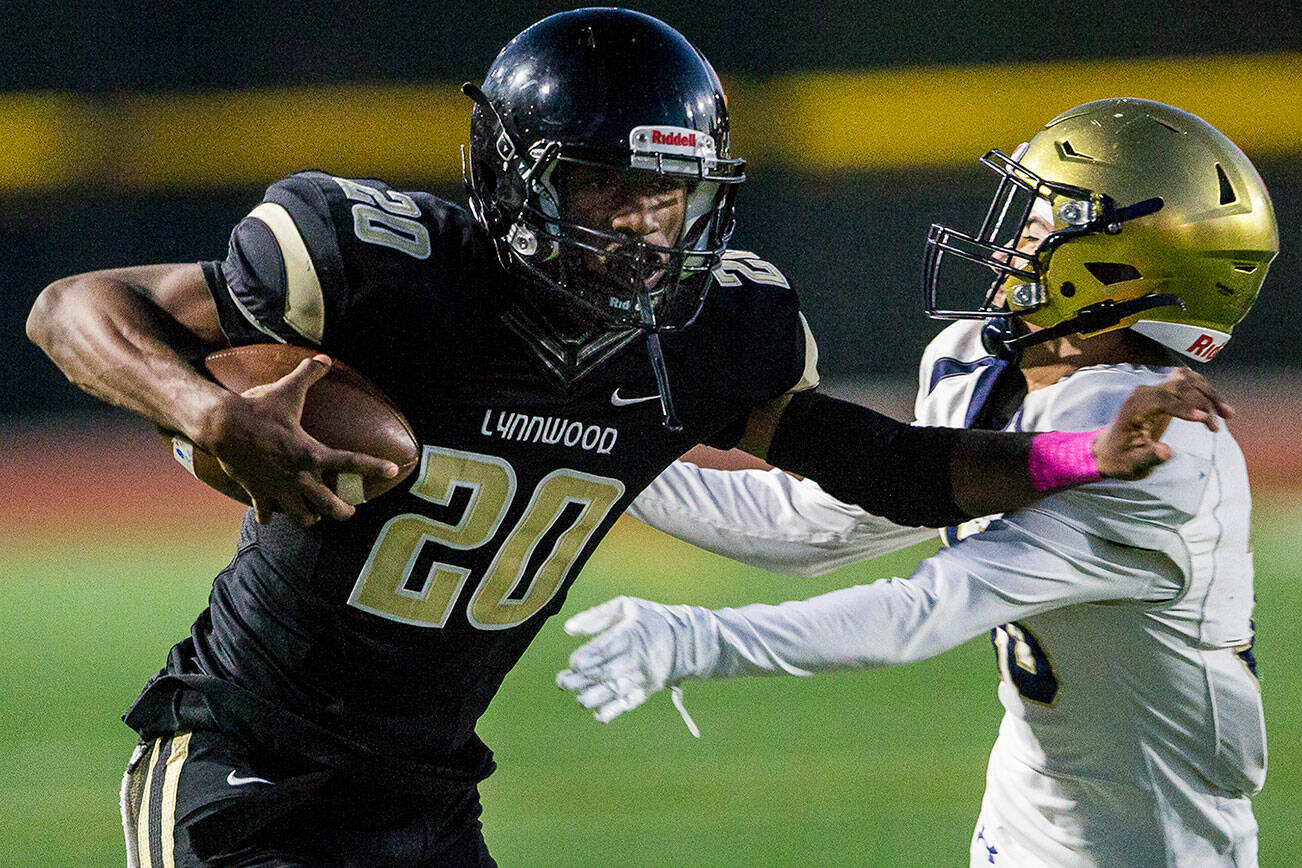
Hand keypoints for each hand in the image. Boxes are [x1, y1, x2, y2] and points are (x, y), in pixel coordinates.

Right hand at [200, 354, 398, 525]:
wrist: (224, 427)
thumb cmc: (259, 409)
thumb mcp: (287, 390)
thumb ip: (309, 374)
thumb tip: (325, 357)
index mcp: (312, 454)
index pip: (352, 462)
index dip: (375, 467)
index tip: (393, 471)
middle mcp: (300, 476)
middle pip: (330, 506)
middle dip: (343, 512)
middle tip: (349, 511)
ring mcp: (279, 488)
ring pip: (302, 517)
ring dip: (309, 518)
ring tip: (313, 515)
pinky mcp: (258, 493)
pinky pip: (267, 513)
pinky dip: (269, 515)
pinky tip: (270, 515)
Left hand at [557, 596, 699, 723]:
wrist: (687, 641)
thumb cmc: (651, 620)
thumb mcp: (627, 607)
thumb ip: (597, 616)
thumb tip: (568, 628)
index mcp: (629, 636)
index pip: (601, 651)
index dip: (583, 660)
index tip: (574, 663)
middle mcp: (634, 659)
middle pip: (601, 674)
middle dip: (577, 681)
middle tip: (562, 682)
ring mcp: (641, 678)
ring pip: (611, 692)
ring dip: (589, 698)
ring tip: (577, 696)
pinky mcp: (646, 691)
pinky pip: (626, 705)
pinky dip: (610, 712)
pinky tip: (596, 713)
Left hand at [1094, 368, 1233, 479]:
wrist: (1110, 450)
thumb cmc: (1120, 458)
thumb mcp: (1132, 465)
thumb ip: (1149, 458)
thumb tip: (1167, 452)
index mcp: (1134, 408)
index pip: (1161, 399)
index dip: (1184, 407)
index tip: (1205, 420)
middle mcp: (1144, 394)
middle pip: (1179, 385)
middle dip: (1203, 401)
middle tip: (1218, 425)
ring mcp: (1155, 390)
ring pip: (1187, 380)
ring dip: (1210, 394)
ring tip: (1228, 415)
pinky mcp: (1165, 393)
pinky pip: (1188, 383)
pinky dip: (1206, 392)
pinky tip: (1219, 408)